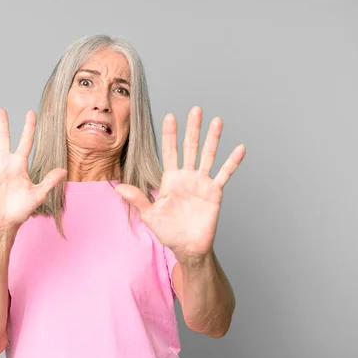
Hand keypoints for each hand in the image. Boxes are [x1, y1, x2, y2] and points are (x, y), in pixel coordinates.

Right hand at [0, 108, 66, 234]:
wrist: (6, 221)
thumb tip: (64, 171)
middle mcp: (5, 162)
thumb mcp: (38, 194)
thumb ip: (49, 181)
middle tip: (1, 110)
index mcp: (20, 164)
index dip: (28, 127)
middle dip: (2, 124)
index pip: (26, 142)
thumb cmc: (22, 209)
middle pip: (4, 138)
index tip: (30, 112)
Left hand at [114, 106, 245, 259]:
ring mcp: (202, 182)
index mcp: (170, 179)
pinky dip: (232, 162)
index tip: (170, 116)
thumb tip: (118, 188)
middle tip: (196, 109)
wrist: (187, 247)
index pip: (169, 151)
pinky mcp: (215, 192)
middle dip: (192, 128)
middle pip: (190, 147)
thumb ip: (137, 198)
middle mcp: (187, 176)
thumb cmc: (167, 231)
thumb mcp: (149, 214)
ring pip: (208, 155)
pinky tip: (240, 148)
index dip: (170, 134)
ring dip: (213, 138)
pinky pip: (225, 174)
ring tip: (217, 121)